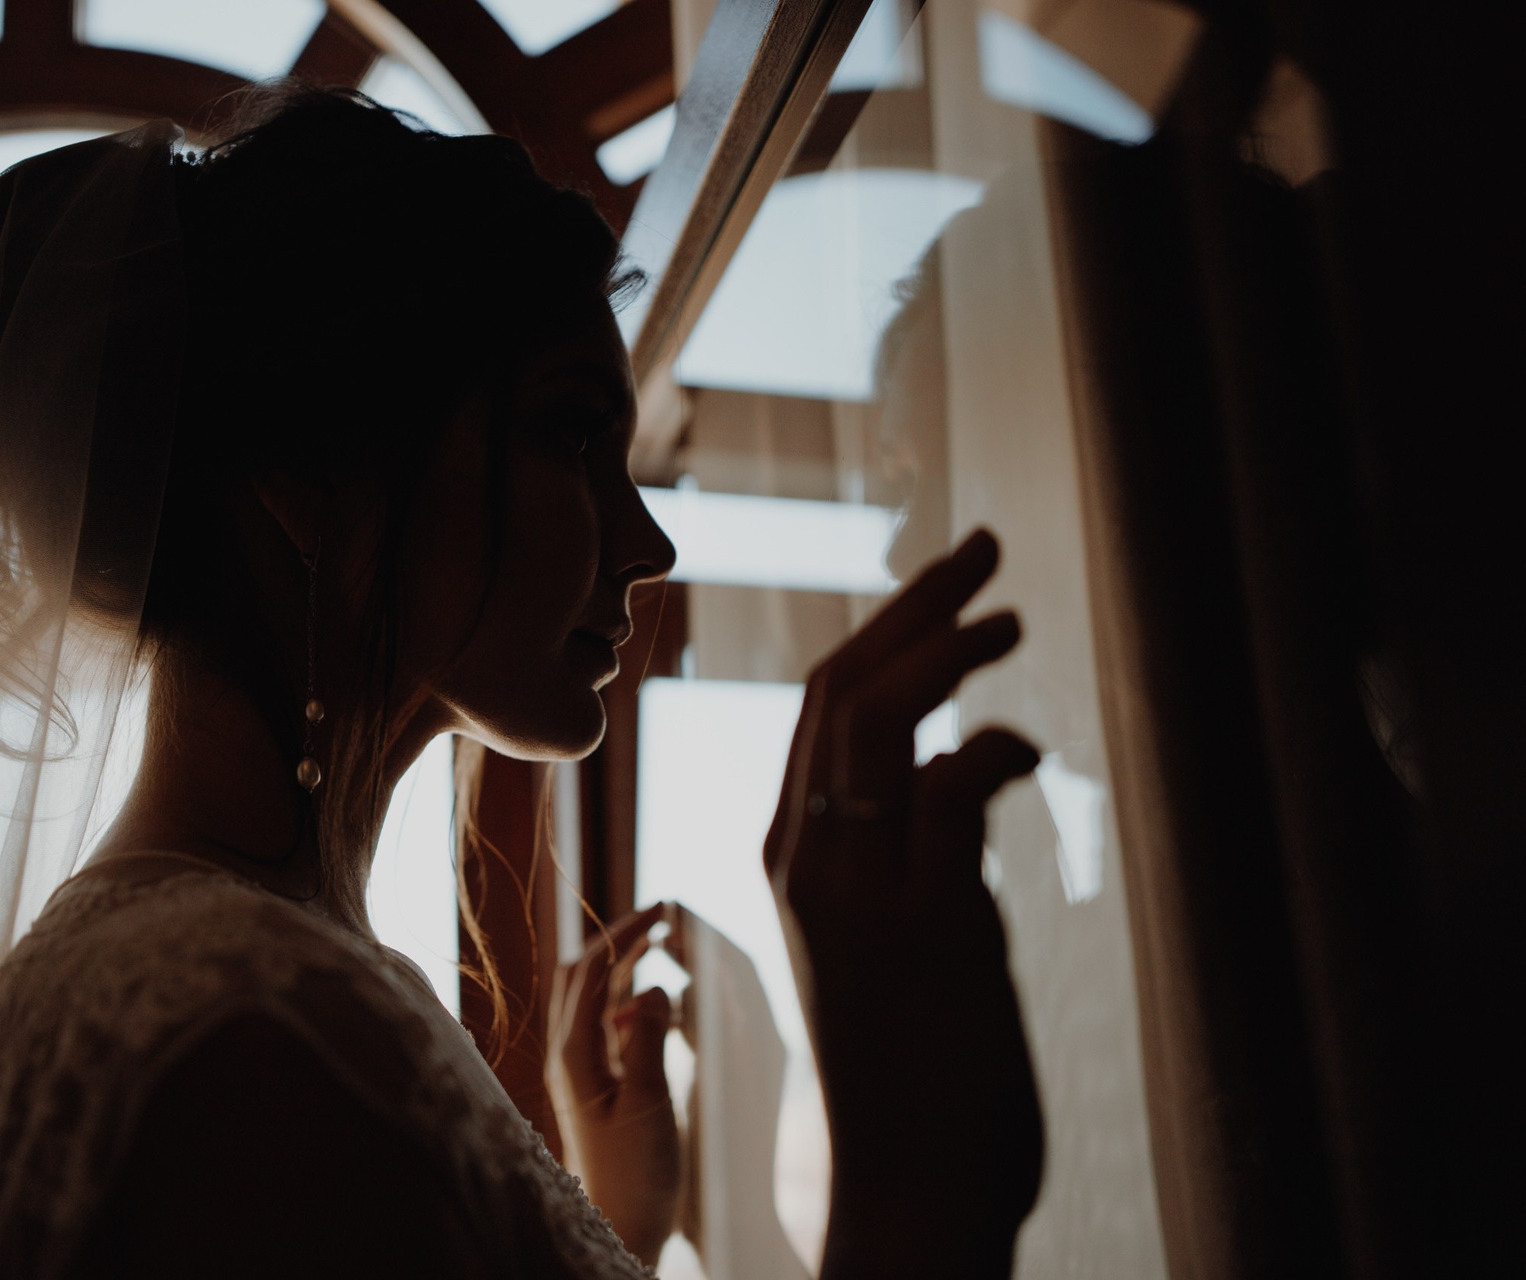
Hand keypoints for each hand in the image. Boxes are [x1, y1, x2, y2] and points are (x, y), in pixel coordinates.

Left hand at [550, 904, 680, 1263]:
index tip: (665, 907)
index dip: (626, 931)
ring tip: (657, 945)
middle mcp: (568, 1054)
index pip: (594, 969)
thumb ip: (650, 1039)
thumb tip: (656, 987)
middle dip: (618, 939)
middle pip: (582, 975)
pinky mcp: (593, 1086)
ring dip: (620, 966)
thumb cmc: (635, 1172)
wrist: (620, 1226)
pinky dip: (626, 1001)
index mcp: (574, 1053)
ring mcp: (578, 1070)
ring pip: (591, 998)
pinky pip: (602, 1025)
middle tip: (660, 917)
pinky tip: (653, 1008)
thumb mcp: (650, 1102)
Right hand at [764, 529, 1043, 1271]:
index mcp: (790, 851)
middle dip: (917, 606)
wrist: (903, 1187)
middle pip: (843, 687)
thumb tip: (952, 758)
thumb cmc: (909, 1058)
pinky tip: (1022, 752)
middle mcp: (804, 859)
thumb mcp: (892, 927)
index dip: (887, 628)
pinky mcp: (922, 931)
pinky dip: (989, 749)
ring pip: (876, 719)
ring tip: (1011, 623)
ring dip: (948, 650)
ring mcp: (856, 893)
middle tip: (986, 550)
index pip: (823, 704)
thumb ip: (908, 841)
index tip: (952, 586)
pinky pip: (948, 793)